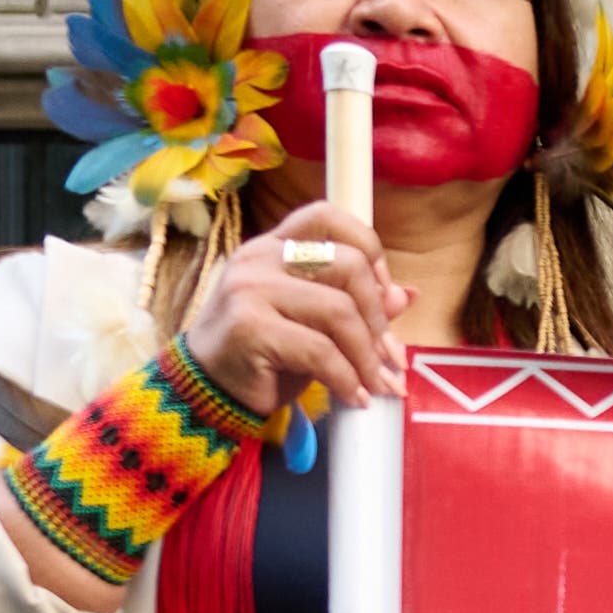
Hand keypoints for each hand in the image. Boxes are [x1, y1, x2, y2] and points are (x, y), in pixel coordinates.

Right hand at [171, 217, 402, 425]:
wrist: (205, 392)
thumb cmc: (263, 356)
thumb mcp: (315, 326)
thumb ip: (354, 306)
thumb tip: (407, 295)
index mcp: (274, 246)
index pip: (327, 216)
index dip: (369, 247)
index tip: (385, 292)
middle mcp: (259, 258)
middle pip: (348, 264)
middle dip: (379, 316)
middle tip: (389, 356)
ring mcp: (249, 289)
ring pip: (340, 310)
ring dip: (367, 355)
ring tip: (376, 383)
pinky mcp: (249, 327)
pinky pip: (320, 351)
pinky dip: (347, 378)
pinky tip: (354, 396)